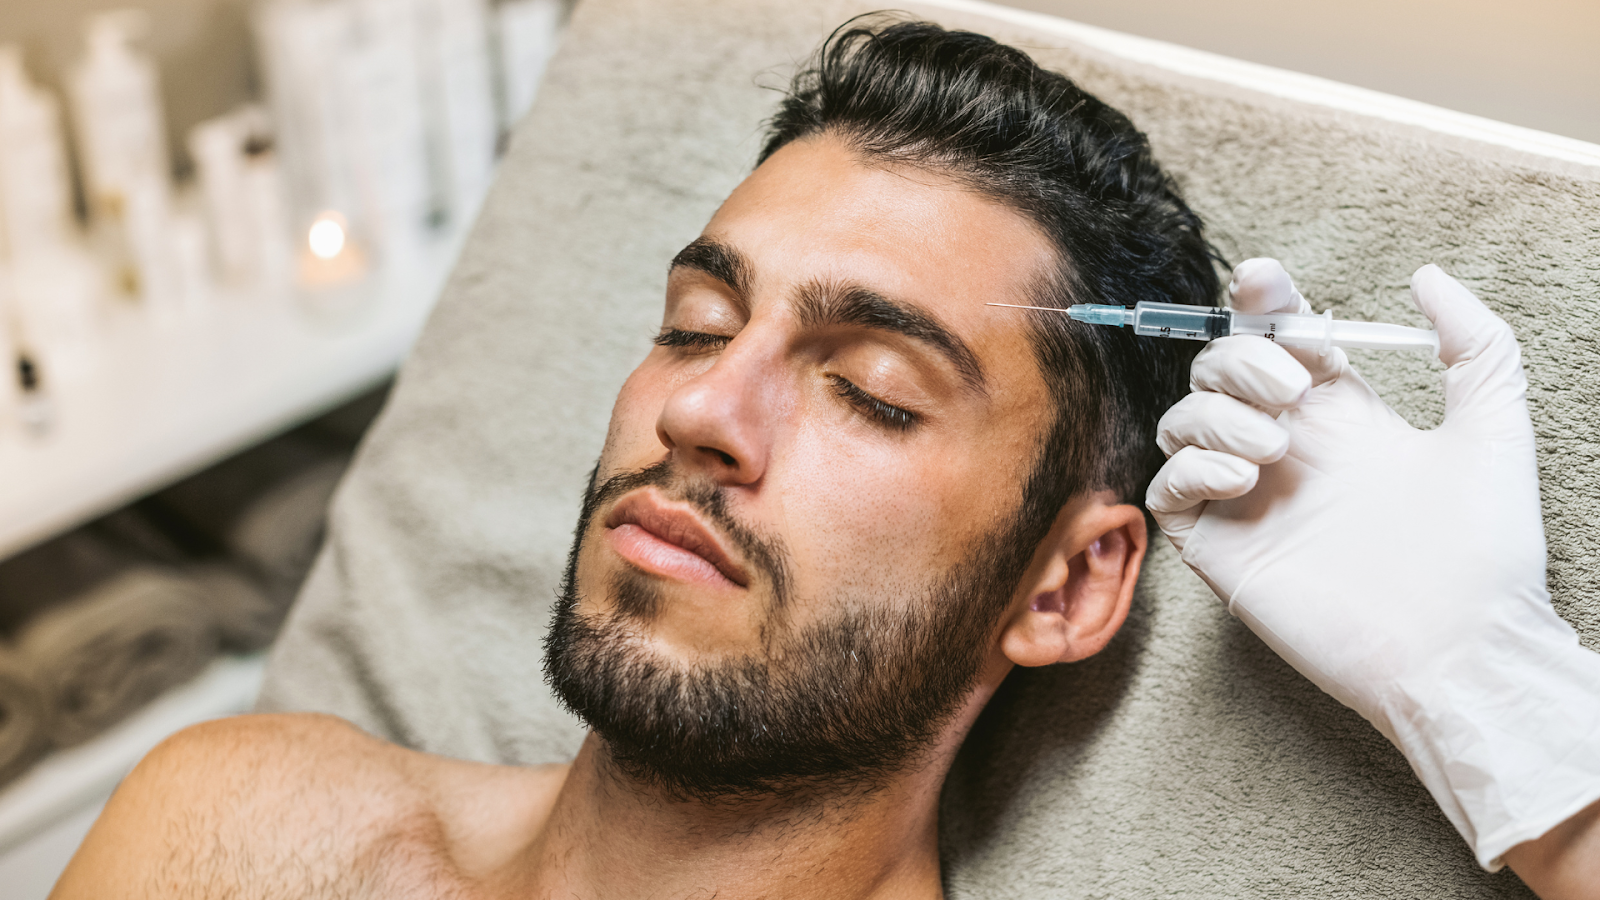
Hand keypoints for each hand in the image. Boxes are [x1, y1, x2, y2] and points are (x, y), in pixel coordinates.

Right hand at [1147, 259, 1599, 872]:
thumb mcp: (1495, 424)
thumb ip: (1475, 342)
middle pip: (1219, 370)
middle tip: (1293, 389)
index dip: (1260, 304)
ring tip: (1274, 447)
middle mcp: (1288, 452)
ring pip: (1182, 422)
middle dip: (1241, 358)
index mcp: (1342, 419)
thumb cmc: (1485, 549)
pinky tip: (1242, 476)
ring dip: (1216, 412)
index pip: (1277, 341)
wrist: (1463, 647)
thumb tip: (1426, 275)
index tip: (1266, 285)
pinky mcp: (1222, 550)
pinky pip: (1167, 490)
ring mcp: (1249, 501)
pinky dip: (1191, 467)